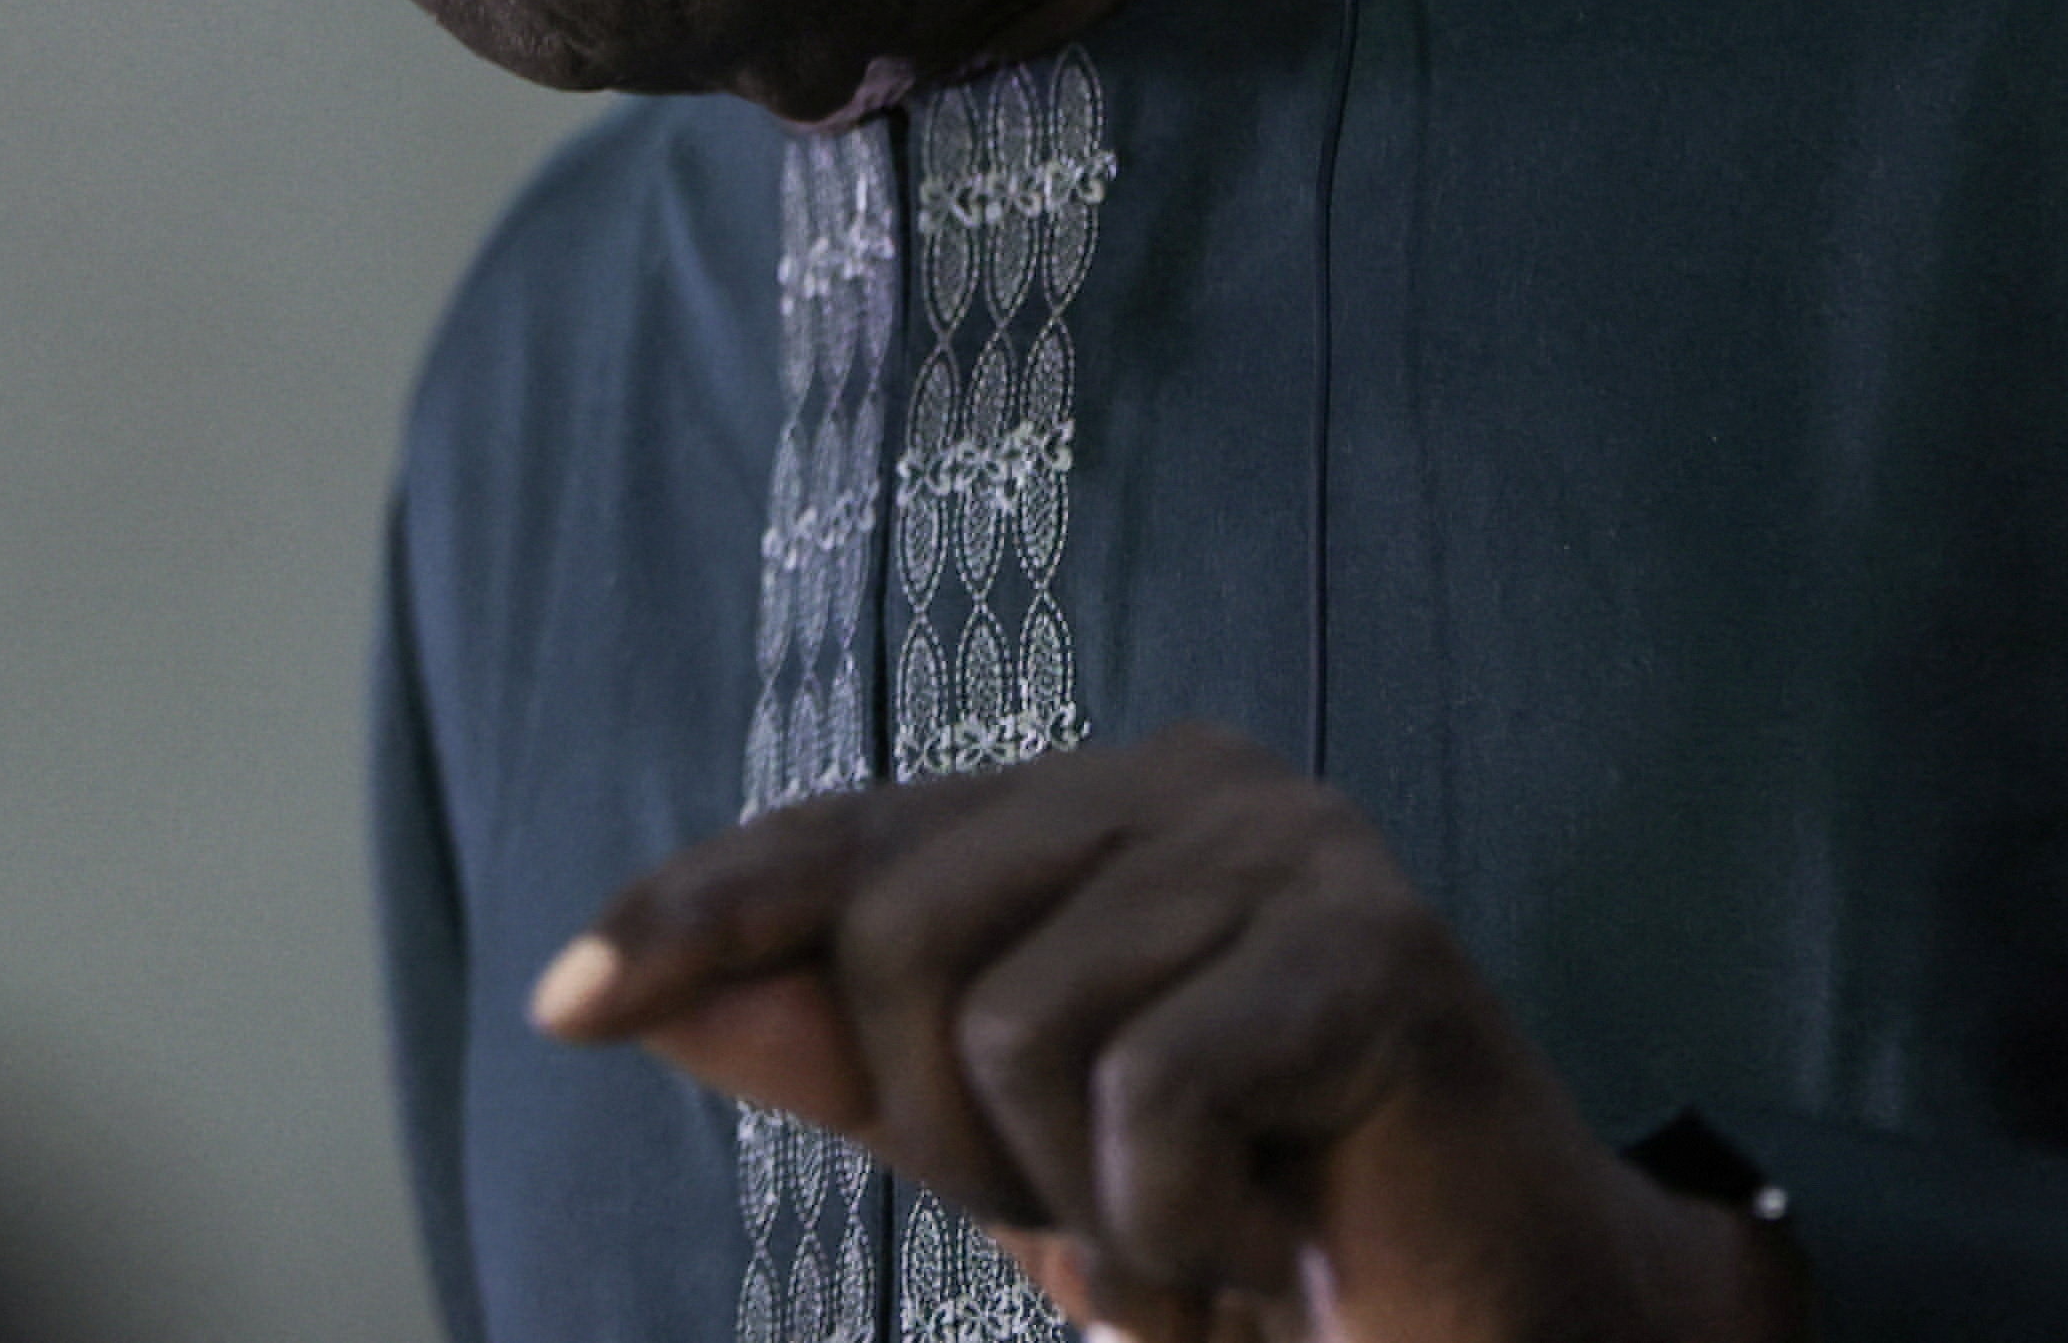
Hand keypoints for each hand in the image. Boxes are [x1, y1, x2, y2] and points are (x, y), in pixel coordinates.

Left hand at [527, 724, 1800, 1342]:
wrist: (1505, 1332)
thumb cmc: (1243, 1232)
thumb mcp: (1006, 1151)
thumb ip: (839, 1059)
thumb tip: (636, 992)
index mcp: (1087, 808)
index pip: (839, 835)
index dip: (697, 917)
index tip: (562, 1004)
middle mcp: (1181, 780)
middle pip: (899, 941)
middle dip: (954, 1140)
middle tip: (1100, 1226)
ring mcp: (1285, 843)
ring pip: (1011, 1027)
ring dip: (1085, 1201)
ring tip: (1200, 1231)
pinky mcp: (1369, 944)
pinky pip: (1145, 1092)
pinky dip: (1176, 1224)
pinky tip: (1267, 1238)